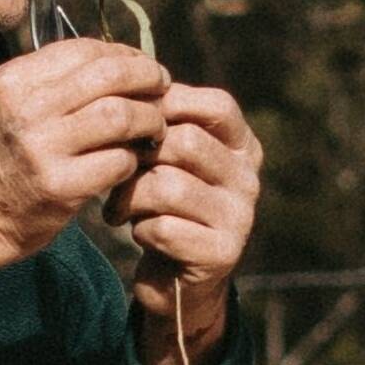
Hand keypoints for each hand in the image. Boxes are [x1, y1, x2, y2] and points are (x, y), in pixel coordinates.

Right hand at [0, 41, 166, 286]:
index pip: (84, 49)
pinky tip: (132, 161)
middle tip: (162, 89)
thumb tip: (126, 62)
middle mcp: (25, 109)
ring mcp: (41, 149)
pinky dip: (134, 159)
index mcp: (13, 80)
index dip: (124, 54)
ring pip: (120, 115)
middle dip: (147, 77)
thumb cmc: (6, 153)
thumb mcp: (15, 104)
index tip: (142, 66)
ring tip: (154, 126)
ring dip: (149, 119)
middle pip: (109, 75)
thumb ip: (60, 80)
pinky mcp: (60, 187)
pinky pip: (119, 161)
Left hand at [119, 80, 262, 364]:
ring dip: (131, 197)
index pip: (218, 105)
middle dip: (140, 154)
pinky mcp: (222, 253)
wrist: (176, 278)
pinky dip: (141, 230)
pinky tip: (139, 234)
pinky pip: (164, 228)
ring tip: (118, 207)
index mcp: (242, 146)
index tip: (135, 118)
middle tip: (115, 169)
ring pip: (168, 186)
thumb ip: (163, 125)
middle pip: (186, 142)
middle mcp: (249, 178)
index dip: (171, 104)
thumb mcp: (169, 160)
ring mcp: (240, 217)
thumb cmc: (165, 206)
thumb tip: (132, 86)